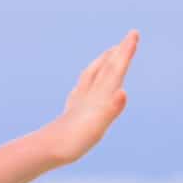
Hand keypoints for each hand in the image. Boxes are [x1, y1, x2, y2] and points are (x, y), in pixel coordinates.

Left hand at [42, 29, 137, 165]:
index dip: (125, 52)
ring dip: (103, 62)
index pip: (115, 69)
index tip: (134, 33)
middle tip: (129, 38)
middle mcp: (89, 94)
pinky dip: (88, 80)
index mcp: (99, 96)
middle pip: (105, 68)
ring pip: (92, 75)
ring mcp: (79, 101)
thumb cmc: (74, 140)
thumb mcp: (97, 126)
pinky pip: (81, 88)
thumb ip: (111, 109)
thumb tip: (123, 92)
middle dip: (118, 53)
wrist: (47, 149)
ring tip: (108, 54)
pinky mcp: (72, 110)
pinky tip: (84, 85)